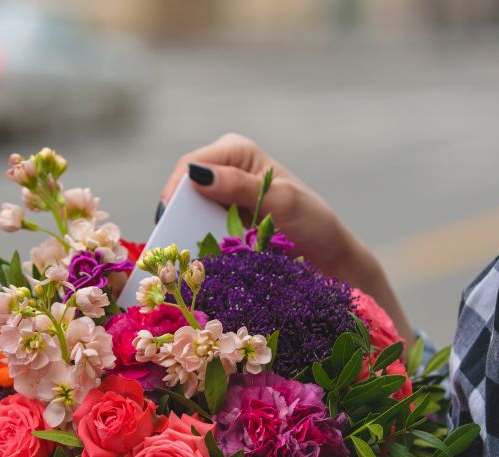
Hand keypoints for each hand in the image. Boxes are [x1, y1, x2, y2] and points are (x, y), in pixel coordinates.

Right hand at [160, 133, 412, 340]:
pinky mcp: (224, 224)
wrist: (329, 257)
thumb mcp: (282, 202)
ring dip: (186, 232)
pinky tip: (195, 261)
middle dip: (177, 215)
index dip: (175, 191)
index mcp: (237, 153)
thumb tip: (199, 176)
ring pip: (189, 213)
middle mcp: (226, 171)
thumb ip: (241, 187)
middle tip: (171, 244)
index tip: (169, 219)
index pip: (191, 164)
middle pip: (185, 189)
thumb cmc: (314, 224)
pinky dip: (197, 244)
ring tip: (180, 256)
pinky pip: (200, 231)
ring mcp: (223, 199)